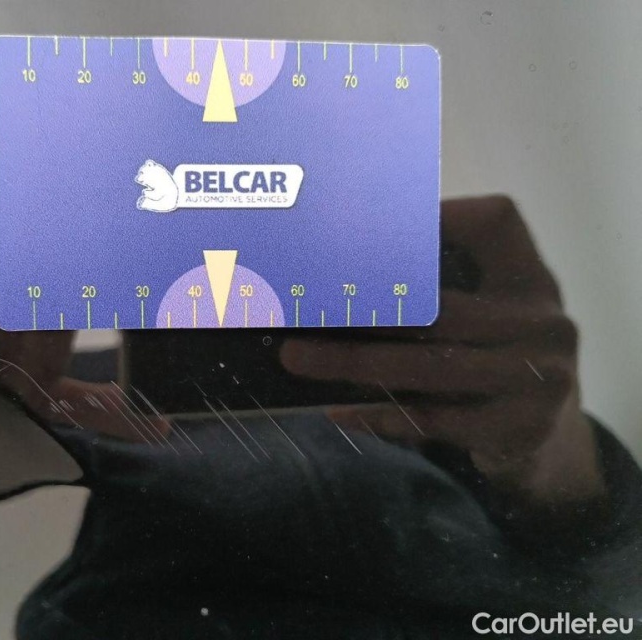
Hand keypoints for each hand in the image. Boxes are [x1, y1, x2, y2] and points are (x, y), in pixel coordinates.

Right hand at [0, 259, 168, 440]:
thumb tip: (164, 427)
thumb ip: (102, 409)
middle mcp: (11, 274)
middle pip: (20, 299)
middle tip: (3, 383)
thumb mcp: (58, 401)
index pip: (63, 300)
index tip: (42, 383)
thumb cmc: (5, 387)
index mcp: (48, 295)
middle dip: (12, 355)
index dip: (51, 347)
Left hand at [281, 196, 605, 511]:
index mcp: (529, 279)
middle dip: (361, 308)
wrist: (550, 440)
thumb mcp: (488, 316)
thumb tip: (331, 279)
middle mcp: (543, 321)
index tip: (367, 219)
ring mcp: (540, 377)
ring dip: (351, 362)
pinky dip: (378, 414)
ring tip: (295, 357)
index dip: (439, 215)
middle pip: (439, 306)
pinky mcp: (521, 429)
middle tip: (297, 306)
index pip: (495, 223)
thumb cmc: (492, 362)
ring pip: (428, 366)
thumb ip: (439, 292)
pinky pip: (432, 420)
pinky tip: (337, 409)